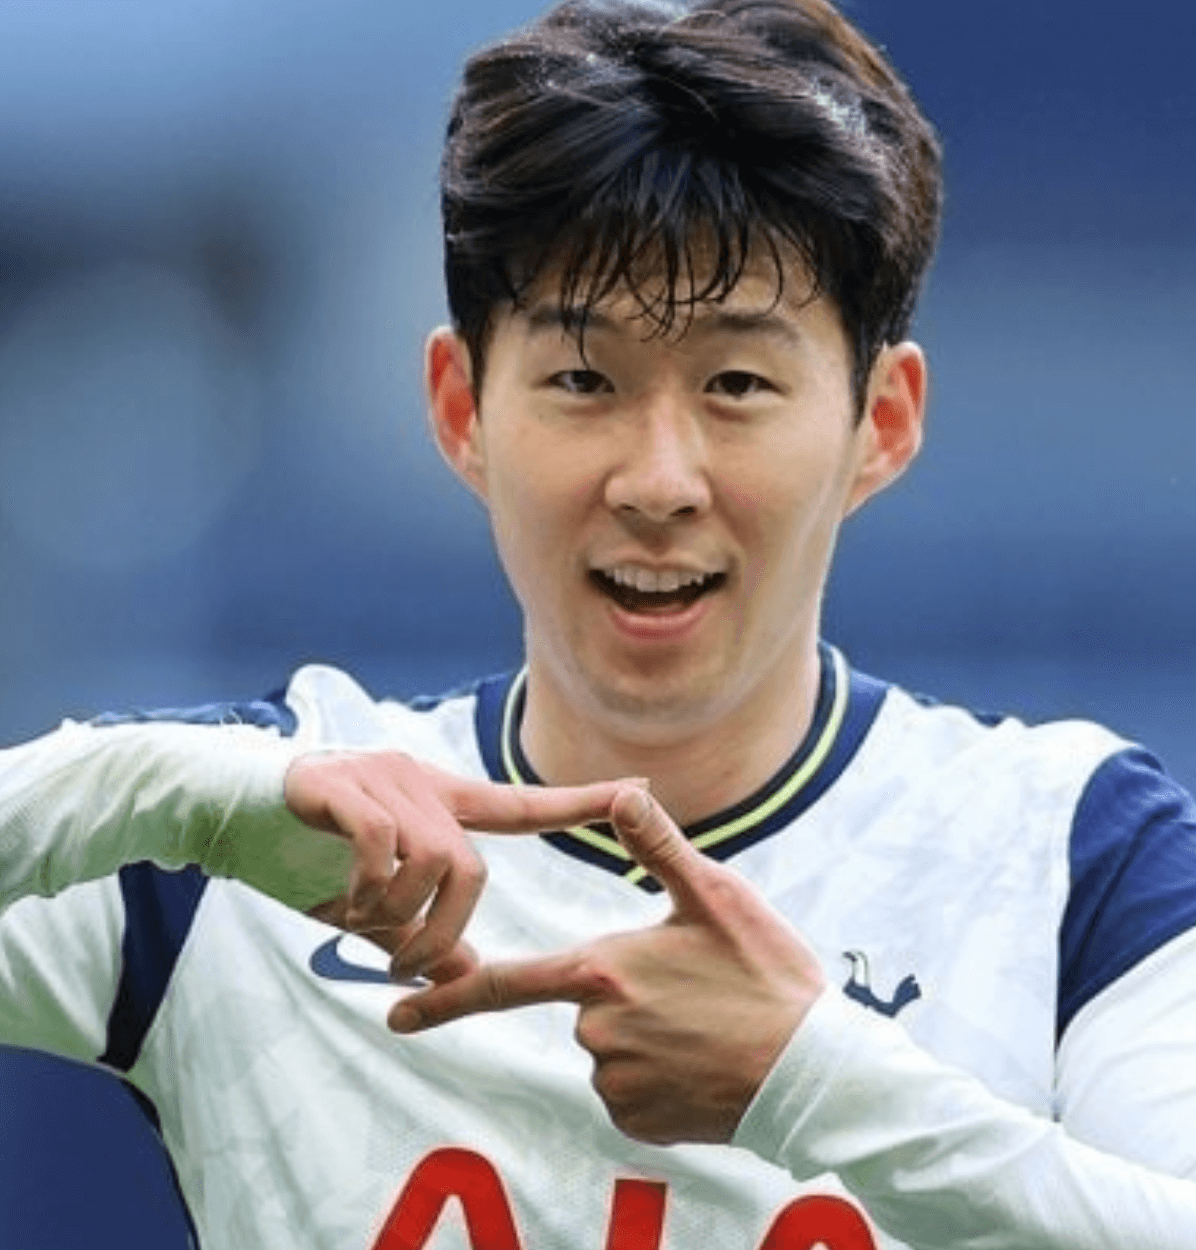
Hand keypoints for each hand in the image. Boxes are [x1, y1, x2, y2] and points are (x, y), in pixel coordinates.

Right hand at [286, 751, 630, 980]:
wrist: (225, 807)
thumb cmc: (304, 853)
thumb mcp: (372, 901)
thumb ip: (418, 930)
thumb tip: (466, 975)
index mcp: (438, 802)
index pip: (520, 805)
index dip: (579, 802)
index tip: (639, 794)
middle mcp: (420, 782)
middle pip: (470, 865)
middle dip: (442, 930)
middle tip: (404, 965)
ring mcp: (381, 777)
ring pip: (430, 858)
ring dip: (400, 915)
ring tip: (362, 929)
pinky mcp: (340, 781)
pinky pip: (381, 842)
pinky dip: (368, 887)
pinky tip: (341, 904)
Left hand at [388, 786, 826, 1144]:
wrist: (814, 1071)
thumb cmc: (765, 975)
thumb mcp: (715, 896)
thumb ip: (656, 845)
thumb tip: (623, 789)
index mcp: (602, 971)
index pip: (506, 984)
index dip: (444, 999)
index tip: (395, 1015)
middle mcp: (597, 1032)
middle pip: (586, 1006)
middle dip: (623, 996)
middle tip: (693, 992)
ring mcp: (616, 1083)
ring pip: (610, 1050)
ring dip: (644, 1036)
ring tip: (706, 1025)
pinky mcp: (639, 1123)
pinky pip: (631, 1090)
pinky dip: (657, 1076)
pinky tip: (702, 1062)